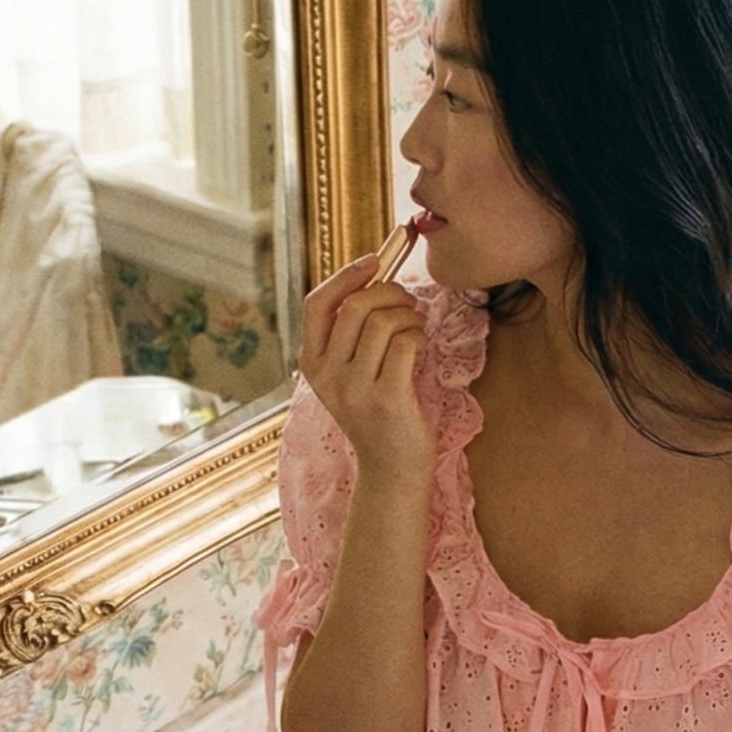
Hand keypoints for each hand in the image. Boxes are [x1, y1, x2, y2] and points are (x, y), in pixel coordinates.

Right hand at [299, 252, 435, 483]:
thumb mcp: (352, 373)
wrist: (391, 470)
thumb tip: (375, 273)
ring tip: (415, 326)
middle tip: (408, 302)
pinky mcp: (386, 399)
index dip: (344, 276)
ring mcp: (354, 389)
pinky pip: (404, 342)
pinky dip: (418, 335)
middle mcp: (327, 376)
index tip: (373, 261)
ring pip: (382, 321)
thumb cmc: (379, 414)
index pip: (316, 304)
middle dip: (389, 292)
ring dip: (408, 315)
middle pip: (355, 306)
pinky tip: (420, 346)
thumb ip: (353, 333)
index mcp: (312, 365)